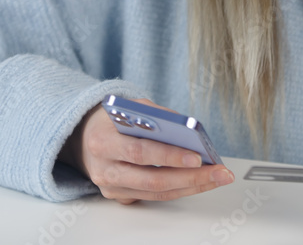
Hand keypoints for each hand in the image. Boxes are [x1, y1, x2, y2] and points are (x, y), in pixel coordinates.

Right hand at [58, 98, 233, 203]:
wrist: (84, 137)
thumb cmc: (113, 119)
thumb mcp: (131, 107)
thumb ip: (156, 116)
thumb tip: (189, 129)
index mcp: (103, 141)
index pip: (140, 152)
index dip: (169, 156)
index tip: (197, 156)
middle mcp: (105, 169)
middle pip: (152, 179)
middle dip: (190, 177)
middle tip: (218, 171)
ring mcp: (111, 187)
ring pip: (157, 193)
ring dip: (191, 186)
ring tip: (217, 176)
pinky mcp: (120, 196)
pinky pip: (154, 196)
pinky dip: (180, 189)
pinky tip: (200, 180)